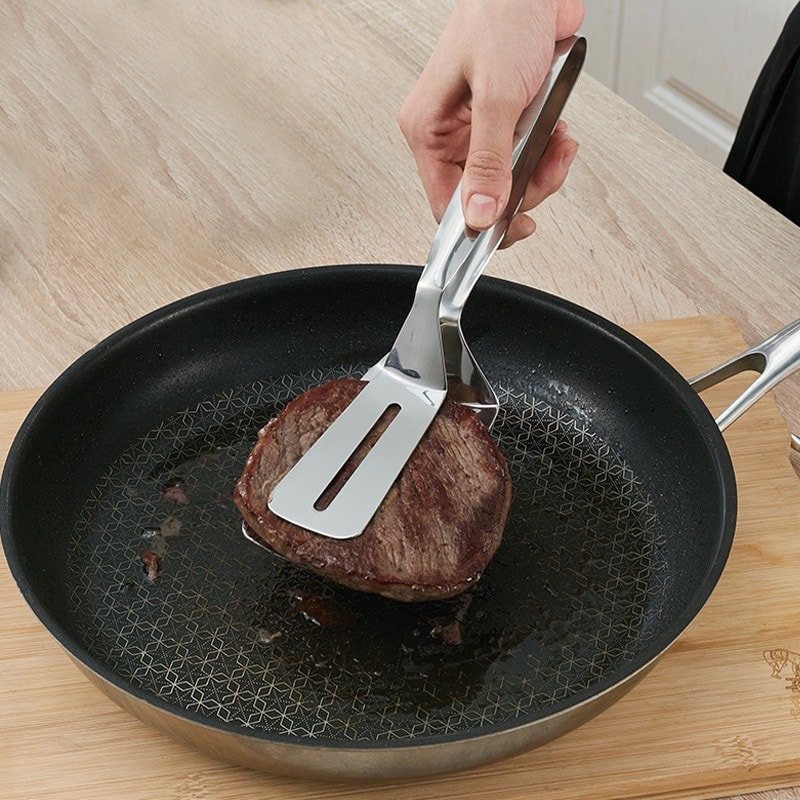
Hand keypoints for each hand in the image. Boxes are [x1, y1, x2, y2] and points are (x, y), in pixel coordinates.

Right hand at [399, 0, 583, 245]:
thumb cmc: (501, 17)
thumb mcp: (497, 97)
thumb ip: (489, 162)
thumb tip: (479, 214)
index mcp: (428, 130)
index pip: (444, 203)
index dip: (478, 224)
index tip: (510, 229)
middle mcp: (449, 133)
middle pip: (481, 195)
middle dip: (521, 191)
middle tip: (544, 177)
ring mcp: (477, 127)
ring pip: (507, 179)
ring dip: (540, 171)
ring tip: (557, 147)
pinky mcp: (504, 119)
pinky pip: (524, 157)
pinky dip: (547, 152)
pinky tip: (557, 134)